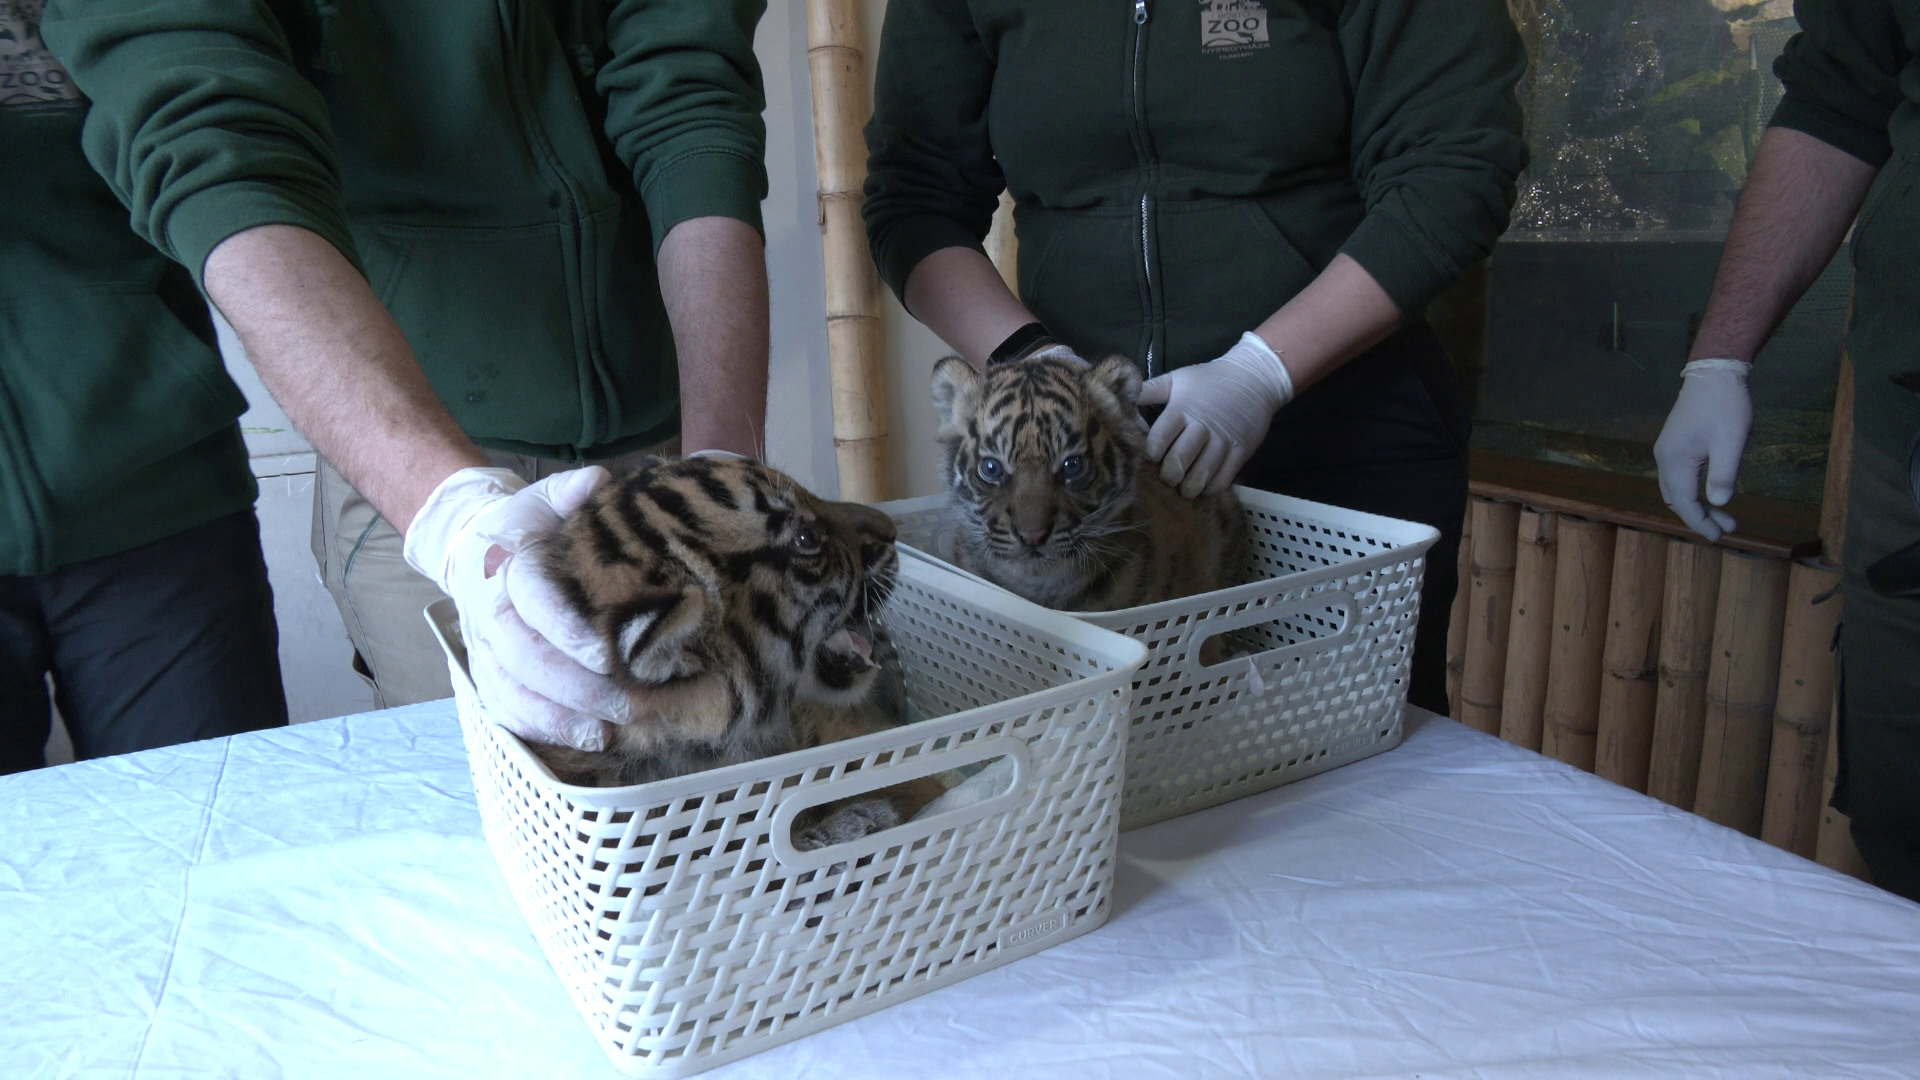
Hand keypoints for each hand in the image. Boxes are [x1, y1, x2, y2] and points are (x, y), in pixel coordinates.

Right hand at [404, 467, 631, 749]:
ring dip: (560, 717)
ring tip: (610, 730)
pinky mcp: (487, 675)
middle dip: (575, 687)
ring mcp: (485, 650)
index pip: (531, 602)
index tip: (603, 653)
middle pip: (524, 658)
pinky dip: (542, 730)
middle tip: (628, 702)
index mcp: (507, 570)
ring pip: (512, 692)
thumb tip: (597, 482)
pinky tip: (586, 738)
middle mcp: (489, 614)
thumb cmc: (527, 527)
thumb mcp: (544, 498)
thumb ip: (569, 492)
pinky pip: (505, 711)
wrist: (475, 546)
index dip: (563, 629)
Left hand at [1138, 331, 1294, 497]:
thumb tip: (1120, 397)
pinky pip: (1223, 479)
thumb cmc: (1210, 380)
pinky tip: (1203, 487)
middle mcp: (1202, 428)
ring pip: (1201, 475)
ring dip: (1188, 487)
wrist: (1254, 378)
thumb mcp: (1177, 378)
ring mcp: (1223, 441)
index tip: (1150, 458)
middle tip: (1166, 478)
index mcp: (1182, 410)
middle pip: (1179, 461)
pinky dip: (1210, 488)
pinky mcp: (1241, 452)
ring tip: (1182, 488)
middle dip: (1168, 476)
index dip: (1151, 453)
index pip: (1160, 438)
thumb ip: (1150, 390)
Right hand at [1653, 359, 1752, 541]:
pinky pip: (1677, 477)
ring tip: (1723, 514)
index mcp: (1675, 461)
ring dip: (1696, 504)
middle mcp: (1664, 459)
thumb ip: (1723, 473)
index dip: (1700, 522)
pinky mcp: (1674, 444)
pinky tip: (1711, 491)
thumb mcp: (1731, 440)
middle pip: (1676, 499)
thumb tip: (1719, 503)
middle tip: (1728, 528)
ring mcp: (1666, 451)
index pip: (1684, 503)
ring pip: (1675, 489)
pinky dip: (1692, 491)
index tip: (1720, 536)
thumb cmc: (1725, 406)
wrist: (1714, 373)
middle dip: (1699, 516)